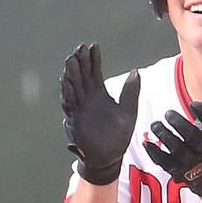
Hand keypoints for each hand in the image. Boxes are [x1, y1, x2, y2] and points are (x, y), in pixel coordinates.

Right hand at [60, 43, 139, 184]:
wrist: (110, 157)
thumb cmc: (118, 136)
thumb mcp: (129, 111)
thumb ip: (130, 92)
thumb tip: (136, 71)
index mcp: (99, 95)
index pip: (94, 73)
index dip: (93, 60)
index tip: (93, 46)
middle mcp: (87, 99)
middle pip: (82, 77)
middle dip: (80, 63)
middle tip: (79, 48)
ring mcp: (80, 109)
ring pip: (73, 88)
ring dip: (71, 75)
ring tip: (70, 61)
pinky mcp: (75, 121)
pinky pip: (70, 105)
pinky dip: (68, 93)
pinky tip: (66, 82)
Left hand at [143, 85, 201, 196]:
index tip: (192, 104)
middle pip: (192, 136)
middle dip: (179, 124)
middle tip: (167, 113)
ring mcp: (190, 161)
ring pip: (177, 149)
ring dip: (164, 136)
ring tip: (155, 125)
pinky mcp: (177, 170)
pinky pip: (164, 162)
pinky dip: (154, 152)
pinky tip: (145, 142)